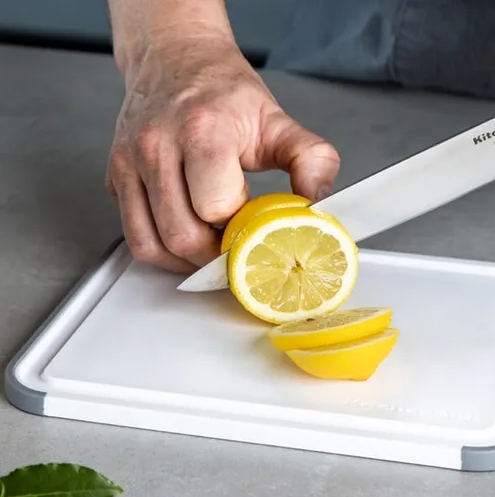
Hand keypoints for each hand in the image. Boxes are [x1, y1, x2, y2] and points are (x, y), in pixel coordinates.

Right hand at [106, 37, 339, 273]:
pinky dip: (160, 251)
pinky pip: (133, 236)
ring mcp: (129, 162)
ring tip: (209, 249)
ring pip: (151, 244)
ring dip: (185, 261)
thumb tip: (317, 205)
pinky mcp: (114, 177)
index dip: (239, 229)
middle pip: (182, 235)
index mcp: (203, 129)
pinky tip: (183, 240)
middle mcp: (156, 145)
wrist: (174, 61)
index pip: (216, 207)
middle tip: (234, 251)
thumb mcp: (277, 120)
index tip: (253, 230)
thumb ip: (310, 160)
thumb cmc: (223, 92)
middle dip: (214, 256)